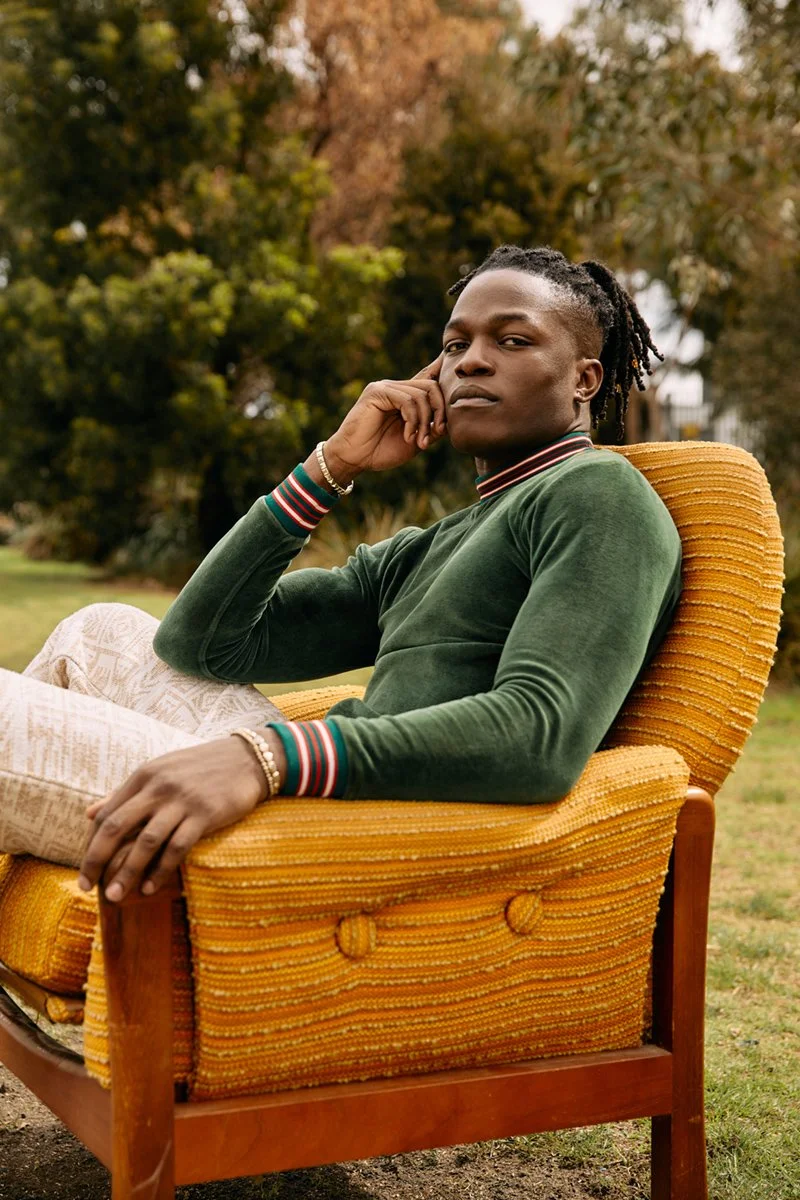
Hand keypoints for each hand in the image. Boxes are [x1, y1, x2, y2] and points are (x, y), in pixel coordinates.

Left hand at [78, 733, 284, 901]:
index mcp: (143, 775)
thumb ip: (125, 793)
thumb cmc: (201, 768)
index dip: (91, 844)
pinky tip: (150, 888)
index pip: (106, 814)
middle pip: (116, 827)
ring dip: (126, 872)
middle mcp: (158, 787)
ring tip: (114, 896)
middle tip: (86, 888)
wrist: (248, 759)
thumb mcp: (160, 772)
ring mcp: (181, 800)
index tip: (85, 869)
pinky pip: (177, 847)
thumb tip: (89, 813)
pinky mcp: (204, 814)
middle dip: (96, 860)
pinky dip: (160, 870)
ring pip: (145, 841)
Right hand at [323, 353, 446, 479]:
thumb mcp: (415, 441)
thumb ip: (432, 429)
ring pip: (421, 394)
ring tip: (419, 442)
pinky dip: (413, 420)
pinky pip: (407, 400)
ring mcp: (386, 387)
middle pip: (431, 386)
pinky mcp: (377, 392)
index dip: (441, 369)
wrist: (354, 459)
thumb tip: (450, 421)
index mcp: (405, 397)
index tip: (451, 360)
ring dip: (425, 422)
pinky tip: (408, 435)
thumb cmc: (381, 451)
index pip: (428, 378)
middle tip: (435, 434)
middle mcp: (396, 387)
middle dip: (440, 411)